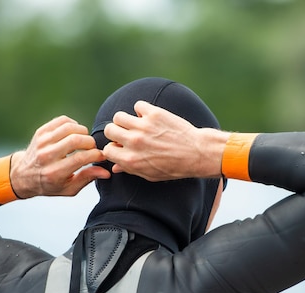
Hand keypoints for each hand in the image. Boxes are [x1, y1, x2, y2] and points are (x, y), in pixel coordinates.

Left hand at [10, 116, 110, 197]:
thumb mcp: (68, 188)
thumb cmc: (49, 184)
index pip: (81, 158)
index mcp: (55, 173)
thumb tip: (105, 172)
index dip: (96, 155)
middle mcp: (47, 156)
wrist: (24, 175)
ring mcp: (42, 142)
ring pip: (69, 128)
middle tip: (92, 148)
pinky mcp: (41, 132)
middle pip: (76, 140)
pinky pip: (62, 121)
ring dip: (83, 132)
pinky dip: (73, 124)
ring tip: (84, 140)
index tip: (101, 156)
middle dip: (90, 142)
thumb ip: (87, 178)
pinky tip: (74, 133)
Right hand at [102, 101, 227, 181]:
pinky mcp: (154, 114)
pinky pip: (138, 105)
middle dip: (116, 133)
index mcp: (131, 160)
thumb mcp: (151, 175)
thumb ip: (130, 170)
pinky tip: (149, 117)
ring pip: (119, 116)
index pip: (107, 149)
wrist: (197, 153)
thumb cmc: (174, 167)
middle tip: (126, 134)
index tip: (121, 147)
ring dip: (126, 120)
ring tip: (136, 124)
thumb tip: (115, 167)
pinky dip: (142, 110)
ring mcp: (143, 127)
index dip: (113, 148)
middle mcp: (134, 142)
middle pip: (109, 130)